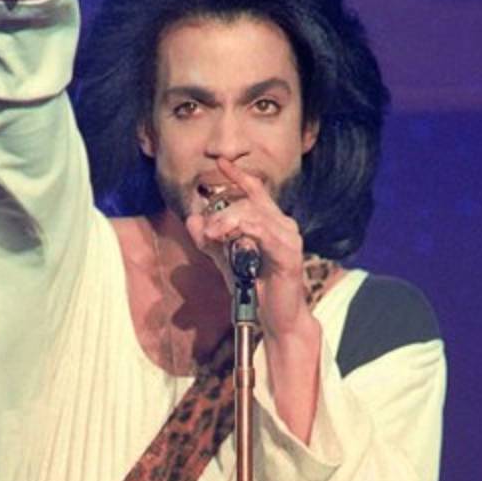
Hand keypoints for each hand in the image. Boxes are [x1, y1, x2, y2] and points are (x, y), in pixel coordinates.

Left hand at [184, 157, 310, 335]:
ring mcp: (289, 239)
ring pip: (253, 214)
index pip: (256, 190)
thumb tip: (192, 220)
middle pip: (248, 203)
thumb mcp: (225, 261)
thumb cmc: (256, 290)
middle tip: (206, 231)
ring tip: (212, 235)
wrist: (277, 319)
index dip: (238, 175)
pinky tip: (230, 238)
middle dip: (221, 213)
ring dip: (227, 222)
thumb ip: (210, 241)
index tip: (221, 162)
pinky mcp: (289, 255)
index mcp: (272, 223)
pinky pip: (263, 233)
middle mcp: (284, 225)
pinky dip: (243, 232)